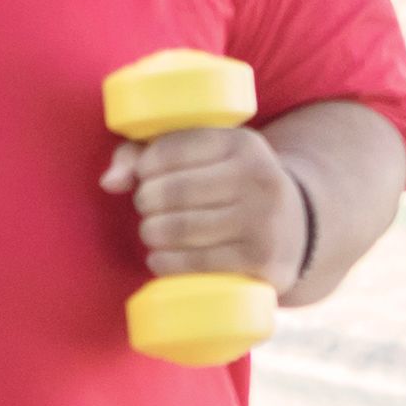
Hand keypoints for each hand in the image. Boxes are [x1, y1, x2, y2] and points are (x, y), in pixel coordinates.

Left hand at [99, 124, 301, 283]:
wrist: (297, 228)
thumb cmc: (230, 188)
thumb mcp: (204, 159)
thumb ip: (145, 155)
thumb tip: (109, 182)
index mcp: (241, 143)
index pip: (174, 147)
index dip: (145, 166)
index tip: (143, 178)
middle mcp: (257, 177)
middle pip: (174, 190)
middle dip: (146, 202)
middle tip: (147, 210)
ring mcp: (262, 221)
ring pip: (182, 228)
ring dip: (152, 233)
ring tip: (151, 233)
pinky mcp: (261, 261)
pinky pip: (198, 262)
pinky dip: (165, 263)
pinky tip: (159, 259)